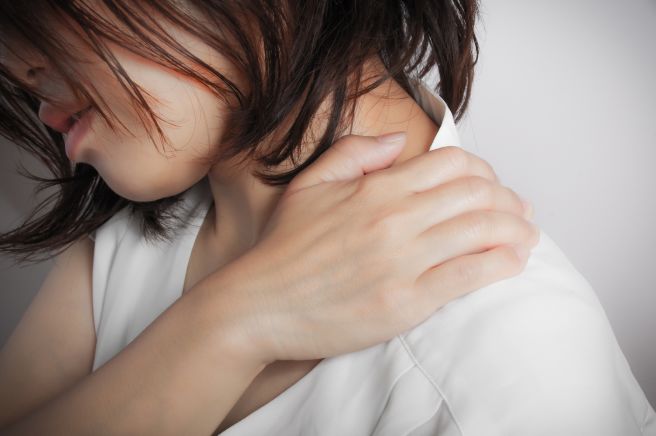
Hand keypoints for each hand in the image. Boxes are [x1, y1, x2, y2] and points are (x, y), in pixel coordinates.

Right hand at [226, 132, 538, 363]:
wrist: (259, 305)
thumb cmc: (284, 249)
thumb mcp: (310, 184)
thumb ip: (355, 151)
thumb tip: (399, 139)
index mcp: (376, 187)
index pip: (454, 162)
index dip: (483, 170)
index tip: (490, 185)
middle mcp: (395, 218)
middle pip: (478, 193)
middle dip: (509, 200)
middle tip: (519, 212)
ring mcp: (402, 261)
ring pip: (482, 231)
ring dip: (516, 231)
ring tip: (526, 236)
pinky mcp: (406, 301)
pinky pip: (470, 275)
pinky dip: (501, 264)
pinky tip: (513, 263)